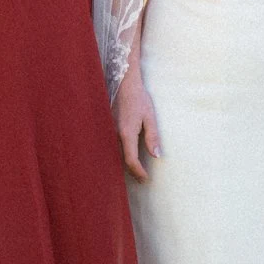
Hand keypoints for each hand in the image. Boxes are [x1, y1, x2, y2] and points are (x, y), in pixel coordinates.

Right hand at [113, 65, 161, 181]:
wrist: (124, 84)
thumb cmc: (138, 99)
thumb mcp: (150, 117)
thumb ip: (152, 136)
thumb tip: (156, 155)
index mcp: (126, 133)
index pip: (131, 160)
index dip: (138, 172)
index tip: (145, 179)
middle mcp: (114, 135)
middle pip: (121, 160)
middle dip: (132, 172)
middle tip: (142, 180)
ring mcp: (109, 132)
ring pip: (115, 154)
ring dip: (125, 165)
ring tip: (136, 172)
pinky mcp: (107, 128)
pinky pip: (112, 147)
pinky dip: (119, 155)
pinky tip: (125, 158)